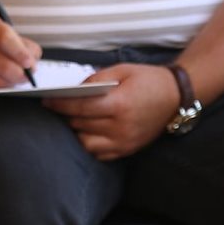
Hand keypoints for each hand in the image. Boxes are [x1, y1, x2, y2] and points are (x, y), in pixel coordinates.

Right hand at [0, 11, 39, 88]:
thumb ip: (20, 42)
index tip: (31, 63)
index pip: (5, 39)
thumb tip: (34, 59)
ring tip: (16, 79)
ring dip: (10, 83)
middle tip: (28, 76)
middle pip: (2, 65)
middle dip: (20, 75)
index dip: (20, 53)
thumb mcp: (1, 27)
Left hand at [49, 63, 177, 161]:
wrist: (176, 96)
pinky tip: (88, 131)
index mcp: (120, 104)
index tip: (47, 101)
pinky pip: (99, 154)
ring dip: (77, 131)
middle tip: (58, 107)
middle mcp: (121, 127)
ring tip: (74, 119)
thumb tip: (73, 89)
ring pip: (86, 143)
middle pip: (80, 125)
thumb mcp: (122, 70)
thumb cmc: (149, 80)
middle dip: (66, 115)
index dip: (60, 104)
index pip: (80, 108)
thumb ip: (96, 80)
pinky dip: (89, 144)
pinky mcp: (128, 150)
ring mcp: (124, 142)